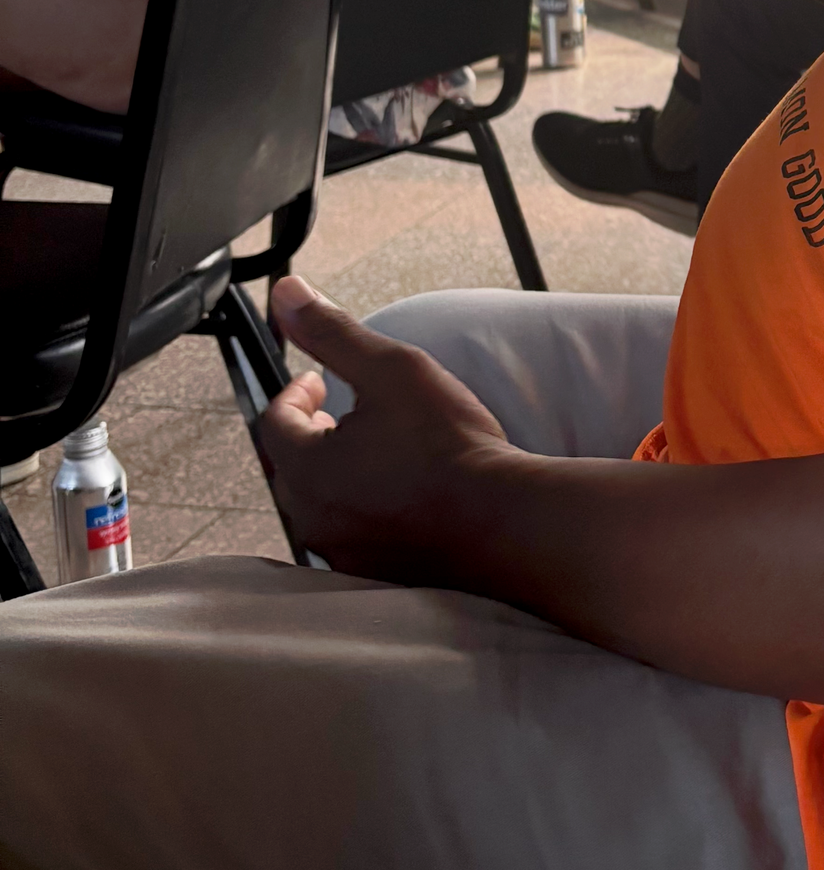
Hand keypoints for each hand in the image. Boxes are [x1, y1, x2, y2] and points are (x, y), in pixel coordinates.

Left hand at [259, 278, 517, 581]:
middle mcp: (313, 518)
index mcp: (306, 468)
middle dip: (311, 435)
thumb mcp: (392, 369)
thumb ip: (334, 333)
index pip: (275, 422)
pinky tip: (401, 494)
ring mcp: (343, 552)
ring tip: (374, 452)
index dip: (297, 393)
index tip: (320, 382)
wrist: (503, 519)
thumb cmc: (450, 448)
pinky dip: (365, 509)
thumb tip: (288, 296)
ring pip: (321, 503)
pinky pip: (353, 534)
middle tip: (340, 415)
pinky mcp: (375, 573)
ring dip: (337, 474)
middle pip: (291, 466)